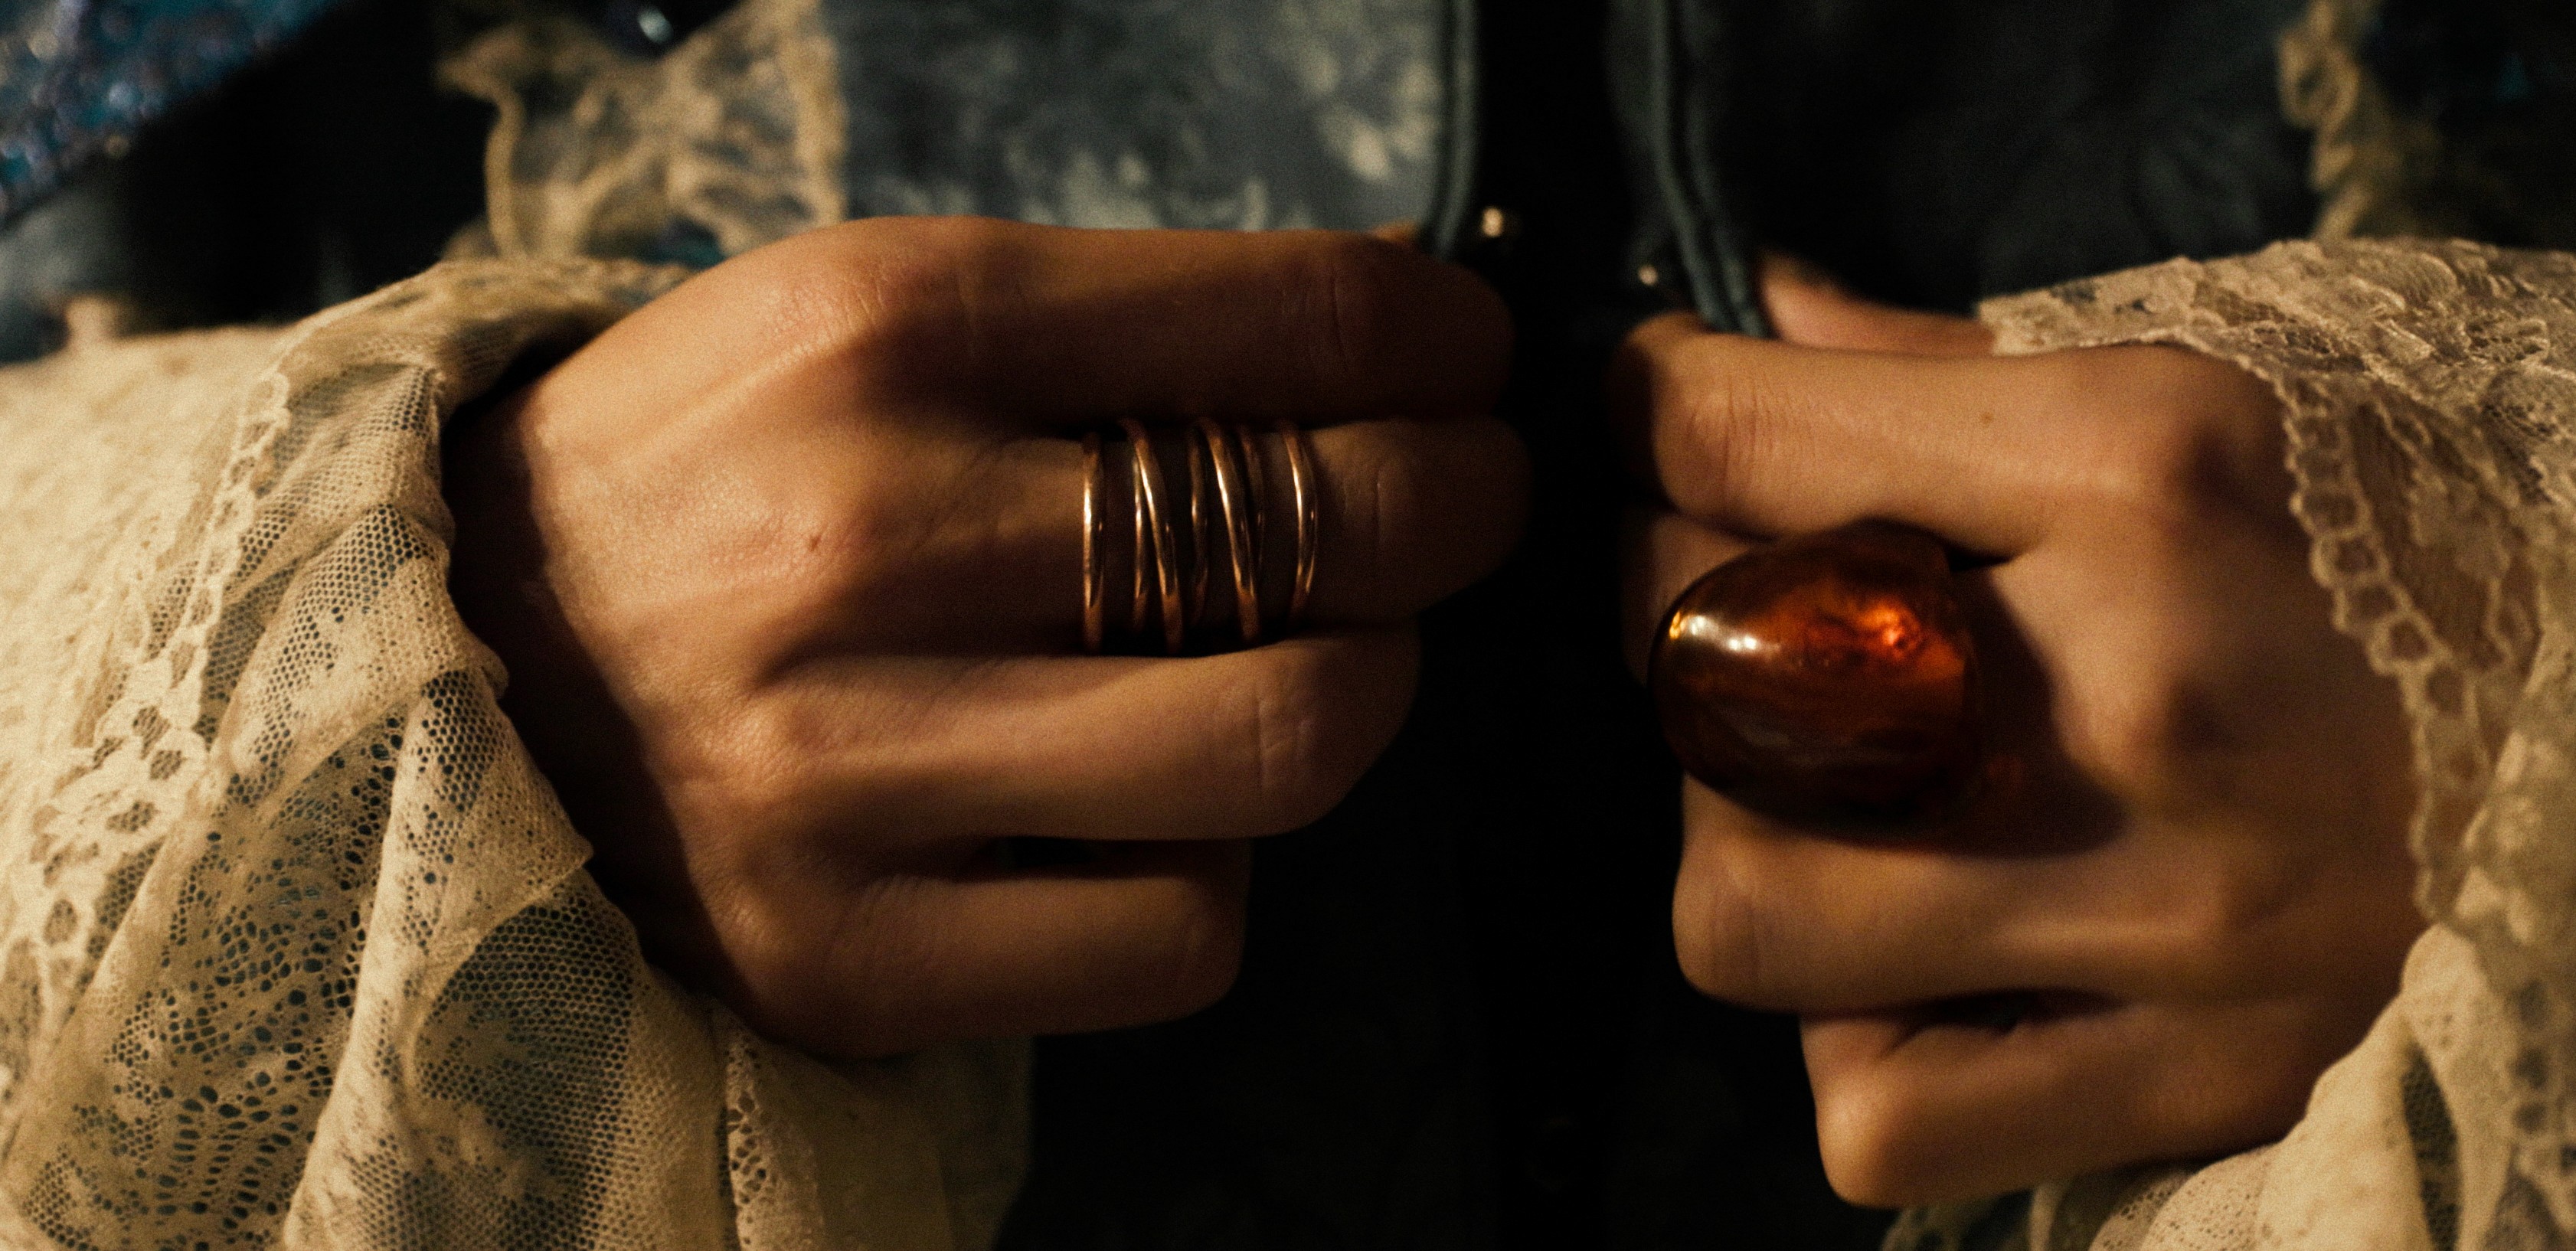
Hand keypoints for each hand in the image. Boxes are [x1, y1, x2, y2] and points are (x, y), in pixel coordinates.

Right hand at [445, 218, 1523, 1056]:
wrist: (434, 661)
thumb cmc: (714, 470)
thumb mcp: (863, 314)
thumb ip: (1110, 327)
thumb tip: (1394, 331)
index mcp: (884, 328)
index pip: (1299, 316)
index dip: (1443, 338)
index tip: (1464, 357)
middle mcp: (867, 539)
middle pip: (1336, 530)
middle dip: (1461, 506)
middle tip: (1459, 500)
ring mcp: (849, 767)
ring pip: (1289, 742)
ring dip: (1365, 691)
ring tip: (1324, 651)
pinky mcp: (845, 956)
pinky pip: (1183, 934)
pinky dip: (1215, 873)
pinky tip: (1153, 814)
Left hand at [1615, 258, 2423, 1203]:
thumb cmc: (2391, 554)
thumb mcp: (2187, 396)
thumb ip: (1946, 367)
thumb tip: (1760, 319)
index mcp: (2148, 468)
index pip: (1747, 437)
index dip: (1656, 423)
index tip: (1671, 431)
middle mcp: (2153, 689)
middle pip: (1704, 684)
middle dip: (1685, 642)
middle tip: (1761, 630)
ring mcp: (2177, 912)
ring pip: (1745, 918)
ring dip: (1749, 854)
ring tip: (1848, 812)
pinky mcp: (2199, 1082)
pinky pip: (1876, 1116)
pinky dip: (1856, 1049)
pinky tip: (1935, 969)